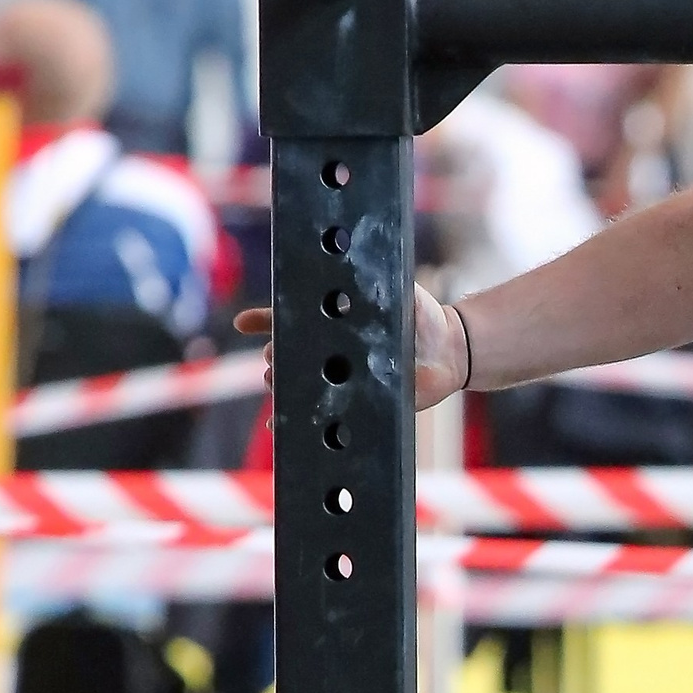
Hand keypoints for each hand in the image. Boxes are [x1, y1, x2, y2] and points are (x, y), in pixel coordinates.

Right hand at [233, 289, 472, 411]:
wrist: (449, 348)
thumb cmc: (419, 314)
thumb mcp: (393, 291)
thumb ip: (370, 283)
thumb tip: (346, 267)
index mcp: (332, 322)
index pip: (288, 319)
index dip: (264, 320)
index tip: (244, 323)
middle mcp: (329, 350)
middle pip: (286, 354)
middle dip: (274, 356)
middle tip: (273, 357)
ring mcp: (339, 377)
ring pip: (295, 383)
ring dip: (280, 384)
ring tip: (275, 381)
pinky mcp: (355, 402)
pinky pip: (320, 414)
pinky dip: (294, 422)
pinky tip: (275, 425)